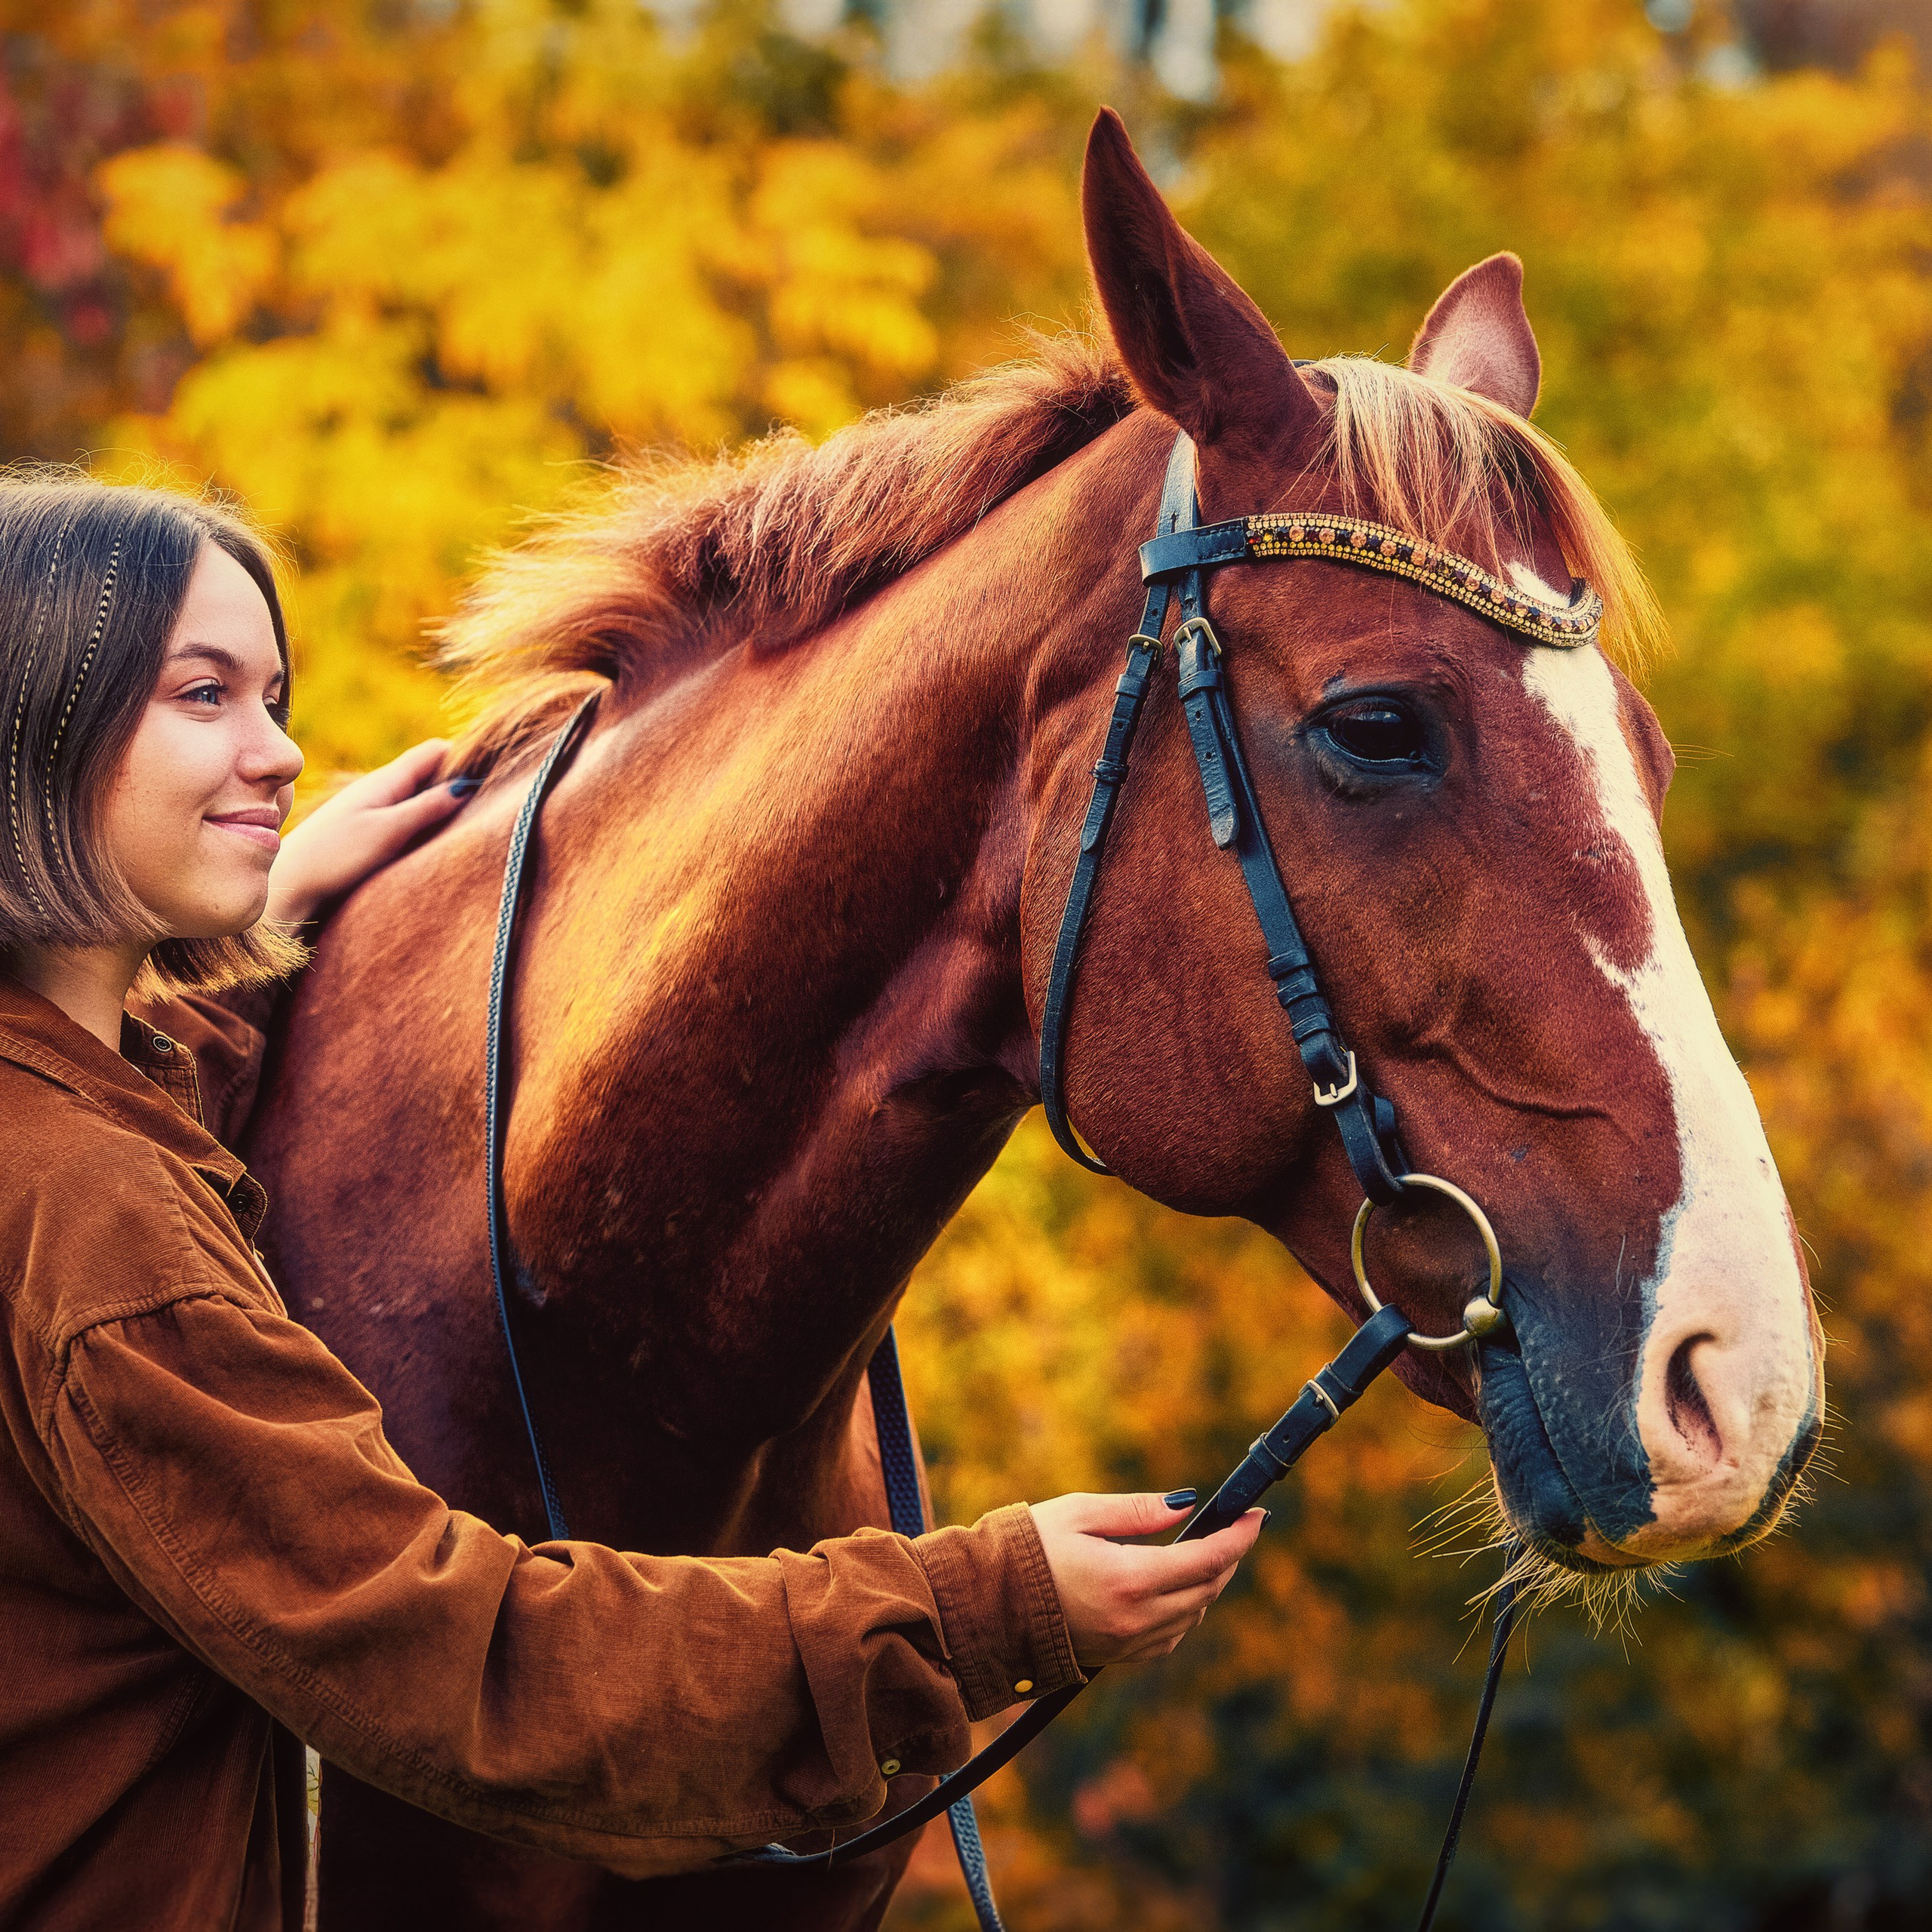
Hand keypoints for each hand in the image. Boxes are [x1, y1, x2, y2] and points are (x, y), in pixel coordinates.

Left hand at [266, 740, 469, 927]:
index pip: (436, 751)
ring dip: (441, 805)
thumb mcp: (389, 831)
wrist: (289, 881)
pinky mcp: (366, 829)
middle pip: (430, 771)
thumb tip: (466, 786)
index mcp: (387, 780)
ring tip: (465, 824)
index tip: (489, 779)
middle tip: (486, 804)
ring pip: (418, 795)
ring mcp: (372, 808)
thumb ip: (427, 808)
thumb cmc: (336, 855)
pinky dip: (424, 821)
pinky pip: (405, 815)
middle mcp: (380, 788)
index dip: (465, 757)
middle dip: (457, 782)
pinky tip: (431, 841)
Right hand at [1029, 1492, 1263, 1669]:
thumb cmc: (1026, 1549)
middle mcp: (1136, 1618)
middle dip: (1228, 1558)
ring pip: (1193, 1616)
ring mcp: (1127, 1643)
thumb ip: (1137, 1511)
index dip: (1240, 1537)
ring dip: (1208, 1585)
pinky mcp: (1116, 1657)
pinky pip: (1170, 1637)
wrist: (983, 1606)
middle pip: (1207, 1590)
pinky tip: (1173, 1588)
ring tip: (1205, 1553)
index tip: (1257, 1516)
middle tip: (1234, 1529)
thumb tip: (1187, 1506)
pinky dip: (1184, 1611)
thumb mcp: (1079, 1512)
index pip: (1207, 1560)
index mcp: (1129, 1578)